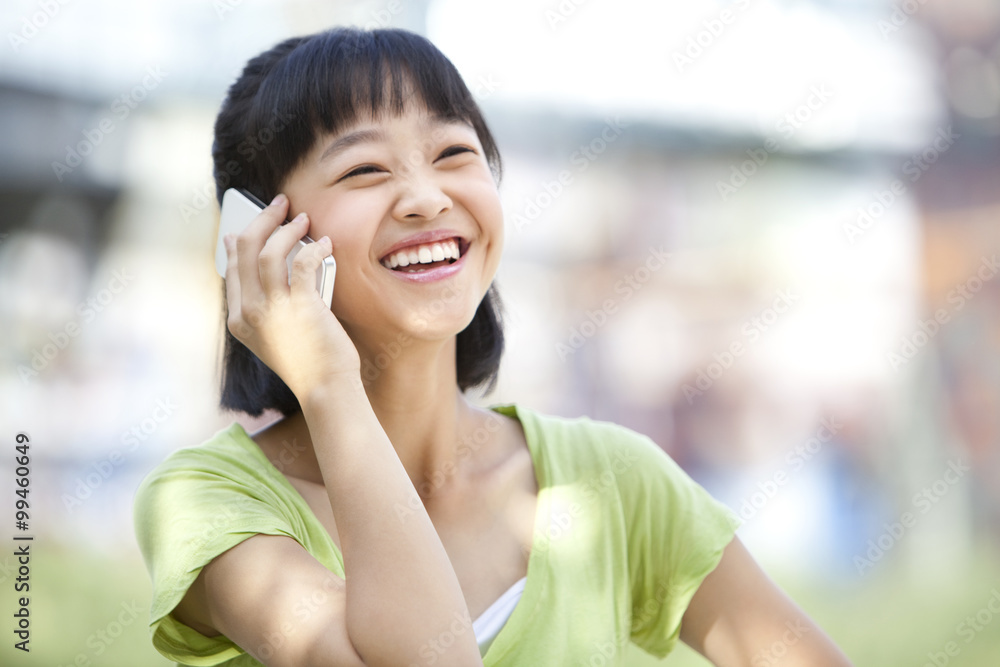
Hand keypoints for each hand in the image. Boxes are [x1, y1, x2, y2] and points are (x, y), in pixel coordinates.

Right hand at [224, 193, 360, 398]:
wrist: (325, 387)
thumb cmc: (306, 359)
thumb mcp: (272, 332)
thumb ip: (263, 300)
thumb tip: (266, 265)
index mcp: (238, 320)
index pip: (233, 267)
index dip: (242, 239)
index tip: (254, 222)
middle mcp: (249, 312)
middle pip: (246, 249)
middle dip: (262, 219)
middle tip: (280, 205)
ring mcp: (272, 309)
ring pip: (270, 250)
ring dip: (287, 228)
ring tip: (303, 219)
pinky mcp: (301, 306)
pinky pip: (304, 262)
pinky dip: (315, 247)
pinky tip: (325, 244)